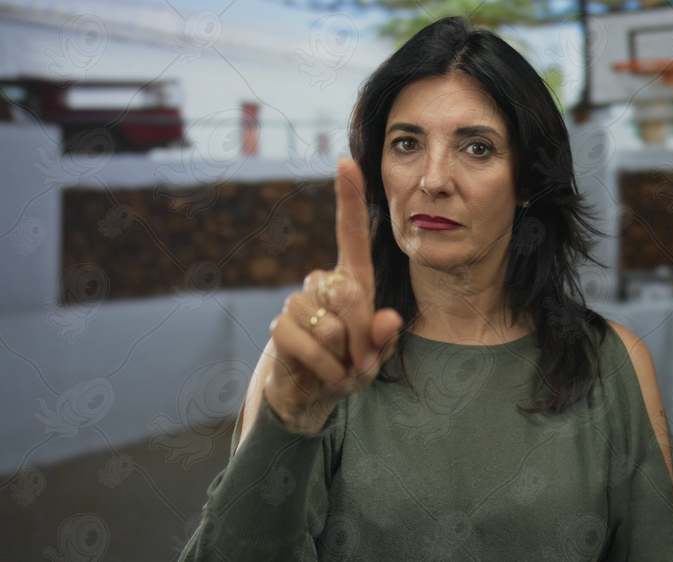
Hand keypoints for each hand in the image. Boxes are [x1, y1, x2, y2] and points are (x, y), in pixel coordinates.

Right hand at [263, 158, 402, 432]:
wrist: (311, 394)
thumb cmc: (349, 366)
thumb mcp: (376, 355)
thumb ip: (385, 338)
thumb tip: (388, 319)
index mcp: (352, 280)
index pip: (351, 234)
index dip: (349, 199)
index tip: (346, 162)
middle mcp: (323, 283)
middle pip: (350, 294)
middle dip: (362, 335)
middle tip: (361, 360)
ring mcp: (298, 302)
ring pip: (330, 324)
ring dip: (343, 355)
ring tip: (341, 367)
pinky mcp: (281, 326)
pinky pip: (310, 343)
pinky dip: (326, 367)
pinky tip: (326, 375)